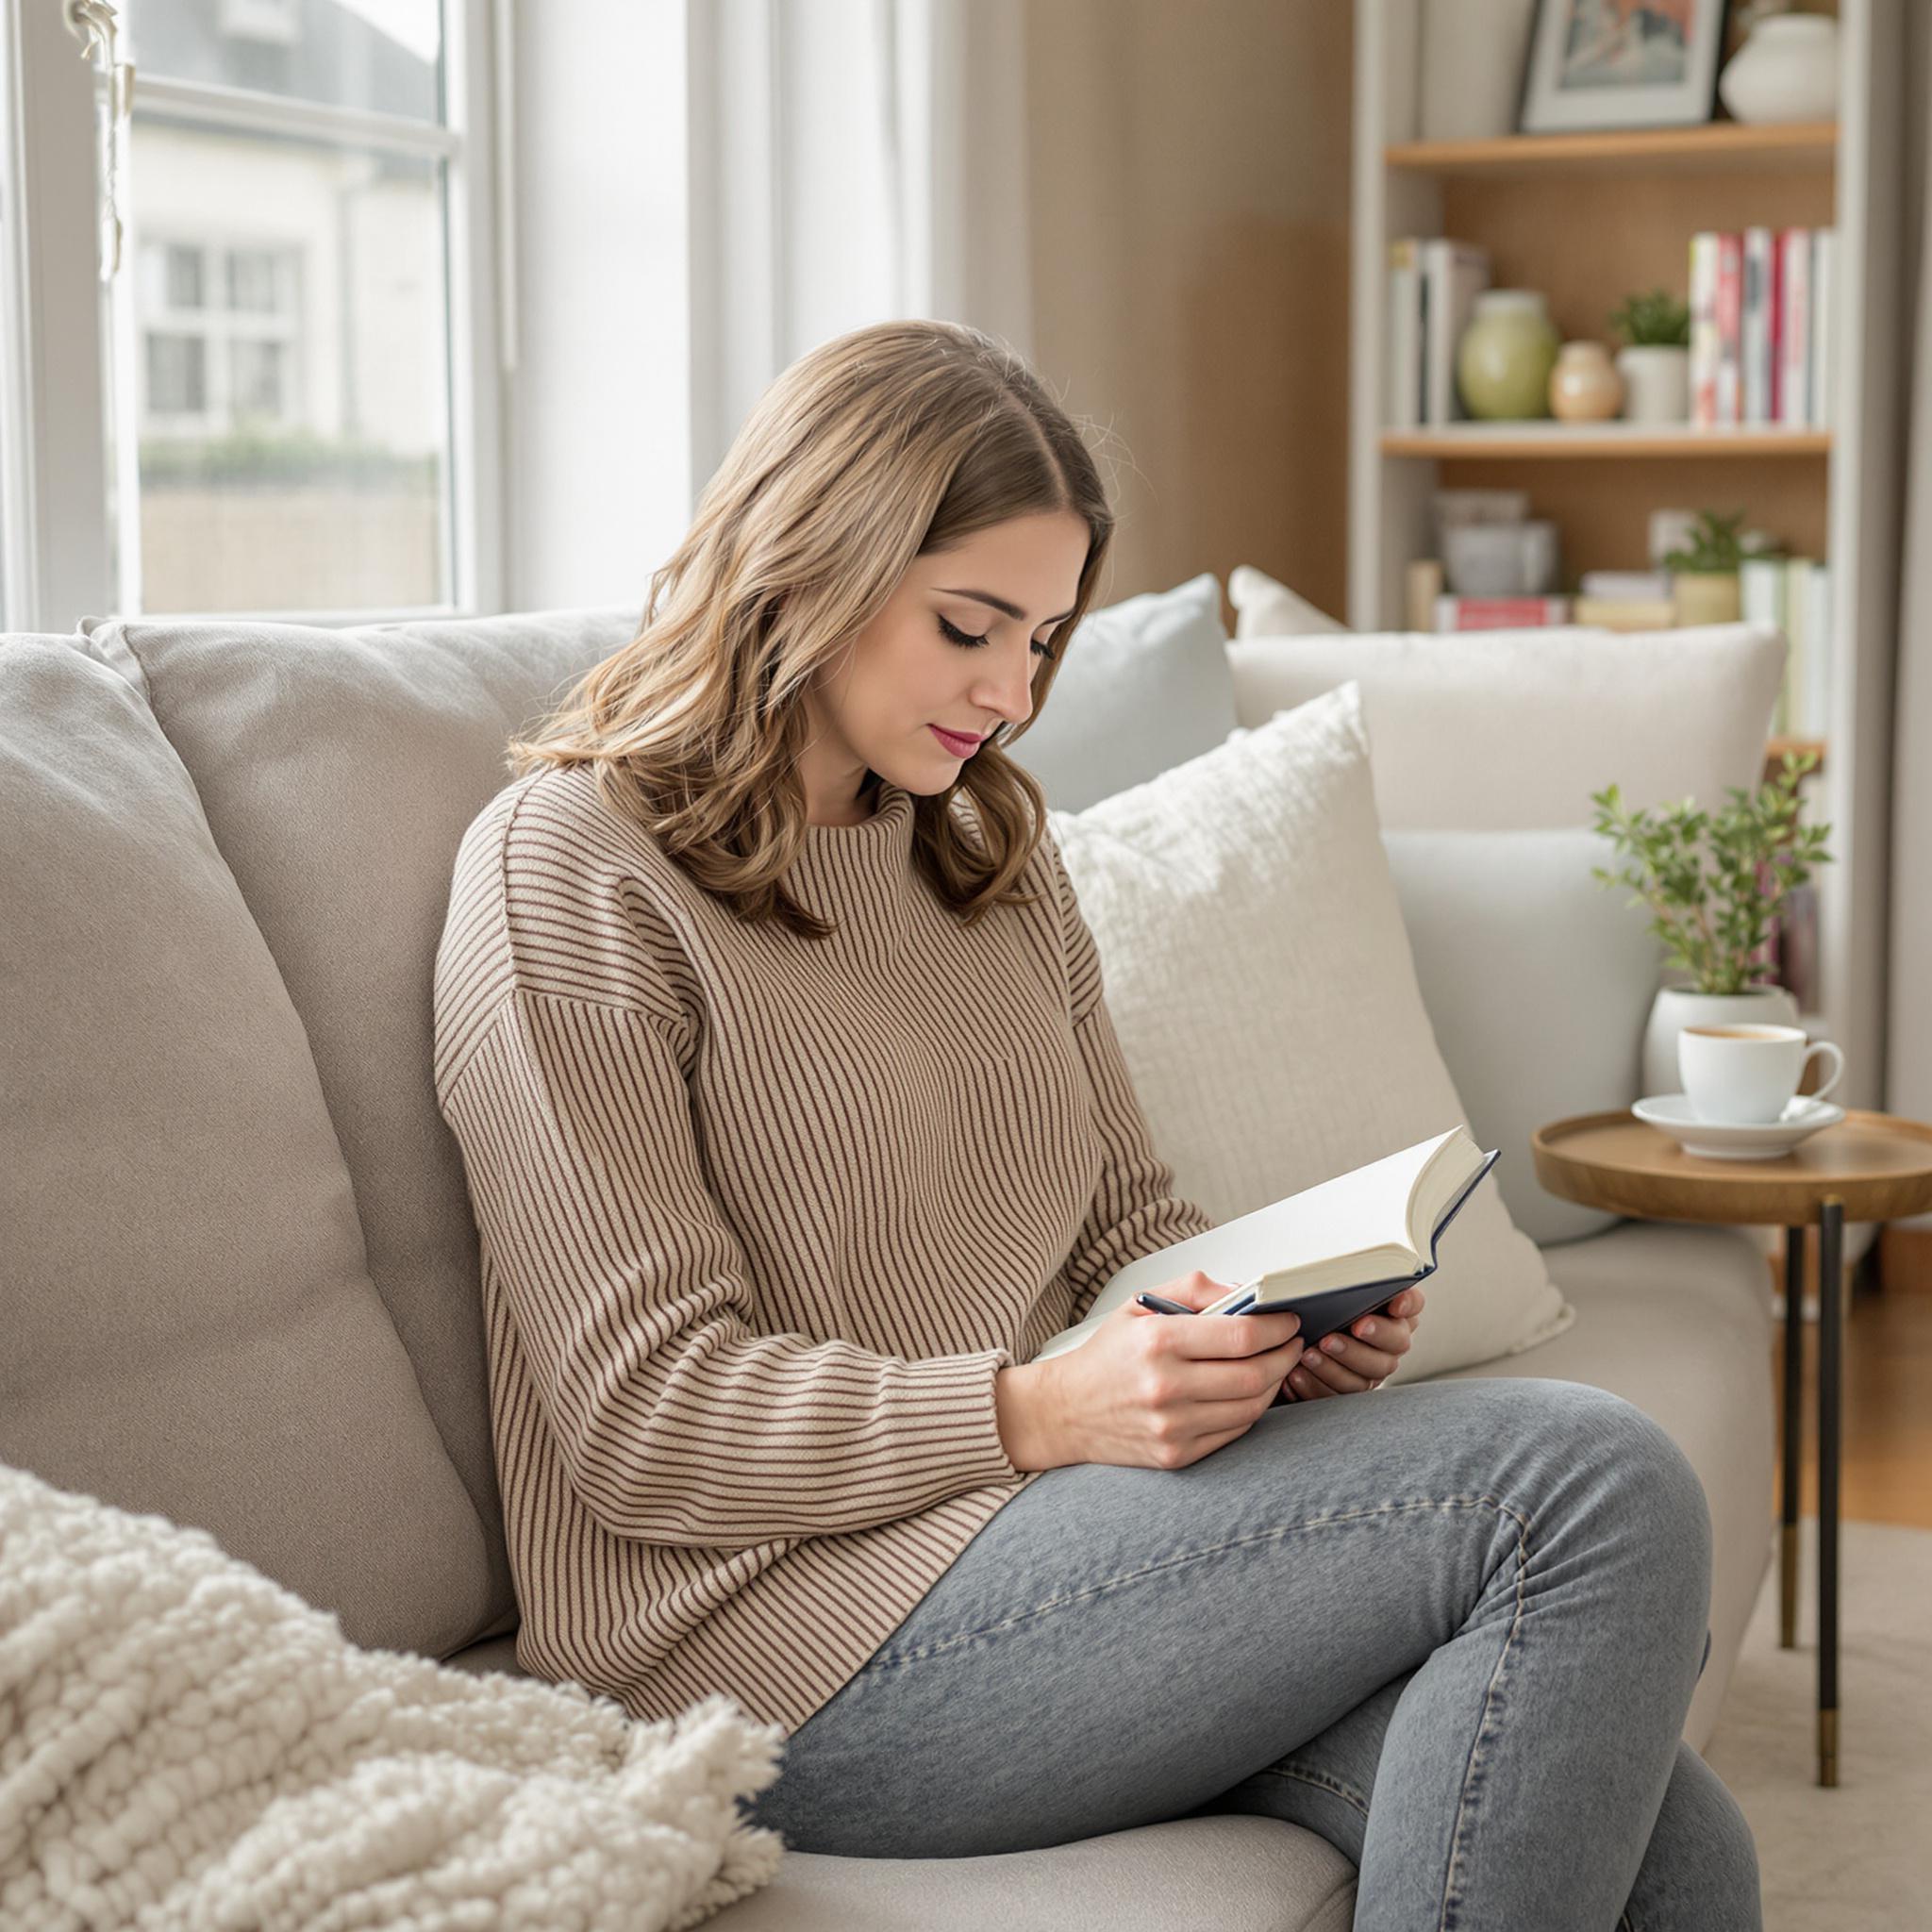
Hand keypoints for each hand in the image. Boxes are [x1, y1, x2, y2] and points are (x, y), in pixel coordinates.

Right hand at [1026, 1270, 1305, 1470]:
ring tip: (1276, 1365)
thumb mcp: (1140, 1304)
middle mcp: (1165, 1387)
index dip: (1277, 1327)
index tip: (1289, 1320)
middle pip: (1253, 1374)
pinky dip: (1250, 1410)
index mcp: (1157, 1342)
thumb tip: (1245, 1292)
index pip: (1240, 1335)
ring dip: (1274, 1384)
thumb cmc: (1106, 1355)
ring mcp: (1172, 1426)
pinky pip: (1233, 1432)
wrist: (1065, 1411)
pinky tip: (1249, 1391)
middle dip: (1285, 1356)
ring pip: (1250, 1407)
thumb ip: (1194, 1289)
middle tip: (1293, 1343)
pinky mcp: (1176, 1455)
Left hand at [1280, 1285, 1425, 1400]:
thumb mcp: (1327, 1290)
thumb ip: (1343, 1283)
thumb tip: (1339, 1273)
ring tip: (1310, 1353)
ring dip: (1336, 1365)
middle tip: (1345, 1331)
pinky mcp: (1348, 1391)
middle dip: (1371, 1337)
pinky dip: (1315, 1384)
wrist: (1291, 1336)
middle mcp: (1389, 1343)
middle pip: (1395, 1344)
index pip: (1412, 1302)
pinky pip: (1336, 1395)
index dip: (1408, 1303)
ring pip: (1366, 1375)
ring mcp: (1371, 1370)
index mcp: (1391, 1311)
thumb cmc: (1313, 1306)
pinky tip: (1297, 1373)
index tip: (1395, 1304)